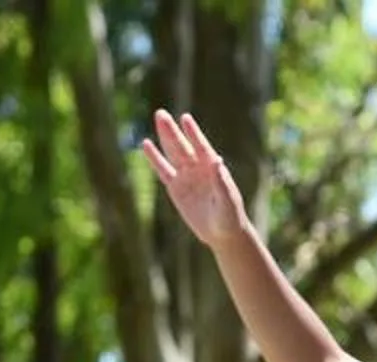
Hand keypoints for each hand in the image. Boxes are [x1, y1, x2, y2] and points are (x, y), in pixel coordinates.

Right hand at [139, 110, 250, 245]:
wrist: (222, 232)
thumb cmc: (230, 216)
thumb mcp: (228, 200)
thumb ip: (222, 182)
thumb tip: (217, 161)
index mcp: (212, 167)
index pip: (200, 146)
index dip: (193, 133)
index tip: (185, 119)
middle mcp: (198, 168)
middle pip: (182, 146)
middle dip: (172, 131)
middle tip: (161, 114)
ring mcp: (186, 176)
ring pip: (172, 153)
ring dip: (164, 137)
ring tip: (157, 119)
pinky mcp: (176, 188)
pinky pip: (163, 171)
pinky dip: (155, 159)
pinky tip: (147, 145)